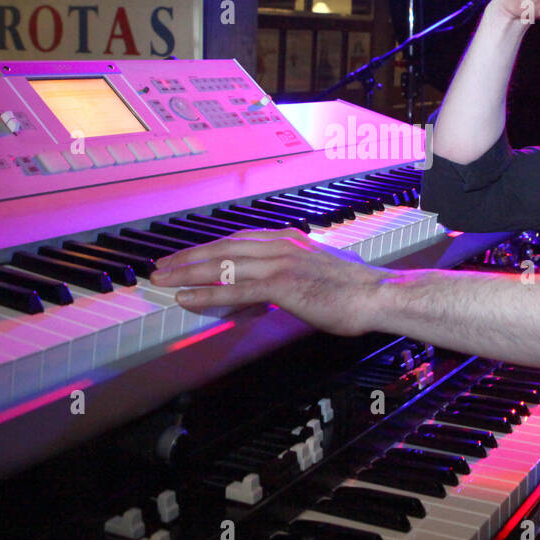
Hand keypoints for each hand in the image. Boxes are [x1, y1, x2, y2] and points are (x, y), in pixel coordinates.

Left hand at [149, 228, 392, 336]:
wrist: (377, 295)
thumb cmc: (353, 290)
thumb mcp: (317, 273)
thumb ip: (292, 276)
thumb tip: (273, 290)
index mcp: (287, 240)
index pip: (237, 241)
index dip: (207, 248)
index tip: (184, 256)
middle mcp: (279, 245)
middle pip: (222, 248)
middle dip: (188, 257)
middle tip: (161, 267)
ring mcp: (279, 264)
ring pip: (223, 265)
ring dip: (187, 273)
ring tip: (162, 281)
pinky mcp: (282, 286)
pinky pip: (235, 290)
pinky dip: (206, 293)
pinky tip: (186, 298)